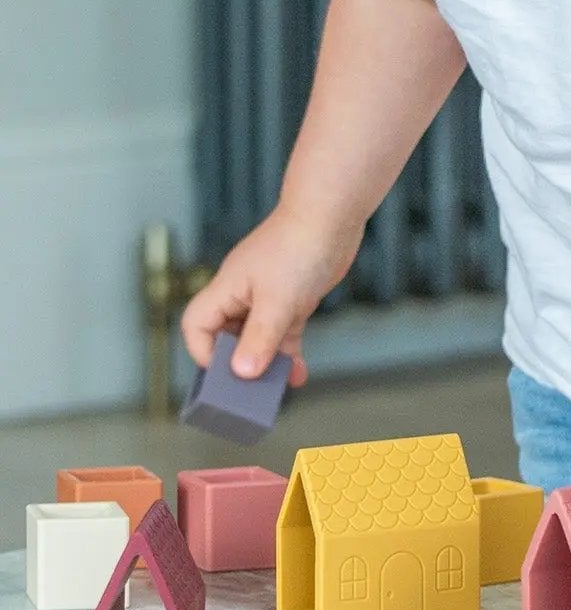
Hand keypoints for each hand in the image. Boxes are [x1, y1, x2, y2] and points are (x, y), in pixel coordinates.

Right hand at [179, 204, 361, 386]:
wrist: (333, 215)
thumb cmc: (299, 248)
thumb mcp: (278, 300)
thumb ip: (260, 337)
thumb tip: (242, 372)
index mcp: (227, 289)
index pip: (197, 326)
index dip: (205, 353)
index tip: (225, 374)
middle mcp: (243, 294)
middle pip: (227, 337)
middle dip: (237, 365)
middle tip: (249, 394)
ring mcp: (269, 296)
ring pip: (259, 339)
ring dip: (267, 363)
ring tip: (276, 390)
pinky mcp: (294, 298)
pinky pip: (284, 332)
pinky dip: (289, 353)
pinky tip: (298, 373)